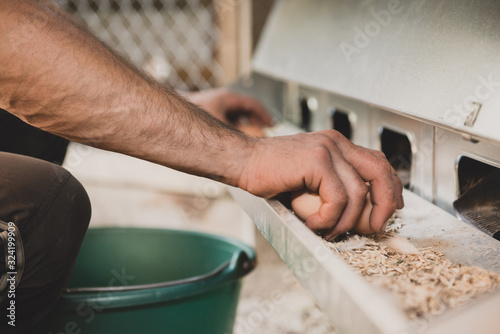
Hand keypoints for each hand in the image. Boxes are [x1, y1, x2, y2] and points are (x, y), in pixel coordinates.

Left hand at [182, 88, 272, 135]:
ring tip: (246, 139)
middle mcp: (220, 100)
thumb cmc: (190, 120)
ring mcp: (212, 106)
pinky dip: (228, 129)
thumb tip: (253, 144)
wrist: (166, 116)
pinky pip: (222, 120)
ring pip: (233, 115)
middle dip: (254, 122)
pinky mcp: (203, 113)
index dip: (265, 115)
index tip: (271, 124)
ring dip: (241, 126)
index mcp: (228, 98)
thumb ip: (240, 137)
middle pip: (244, 109)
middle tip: (262, 132)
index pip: (253, 104)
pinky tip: (227, 142)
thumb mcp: (222, 129)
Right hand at [238, 130, 403, 238]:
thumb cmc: (270, 171)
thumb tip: (358, 209)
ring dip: (345, 221)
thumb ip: (333, 182)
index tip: (390, 208)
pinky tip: (312, 222)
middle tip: (376, 226)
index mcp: (337, 144)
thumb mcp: (309, 174)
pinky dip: (327, 218)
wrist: (243, 161)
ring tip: (327, 230)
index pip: (377, 162)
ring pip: (358, 192)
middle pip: (380, 171)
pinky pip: (337, 199)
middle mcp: (336, 142)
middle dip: (384, 203)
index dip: (391, 186)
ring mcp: (327, 149)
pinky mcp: (316, 161)